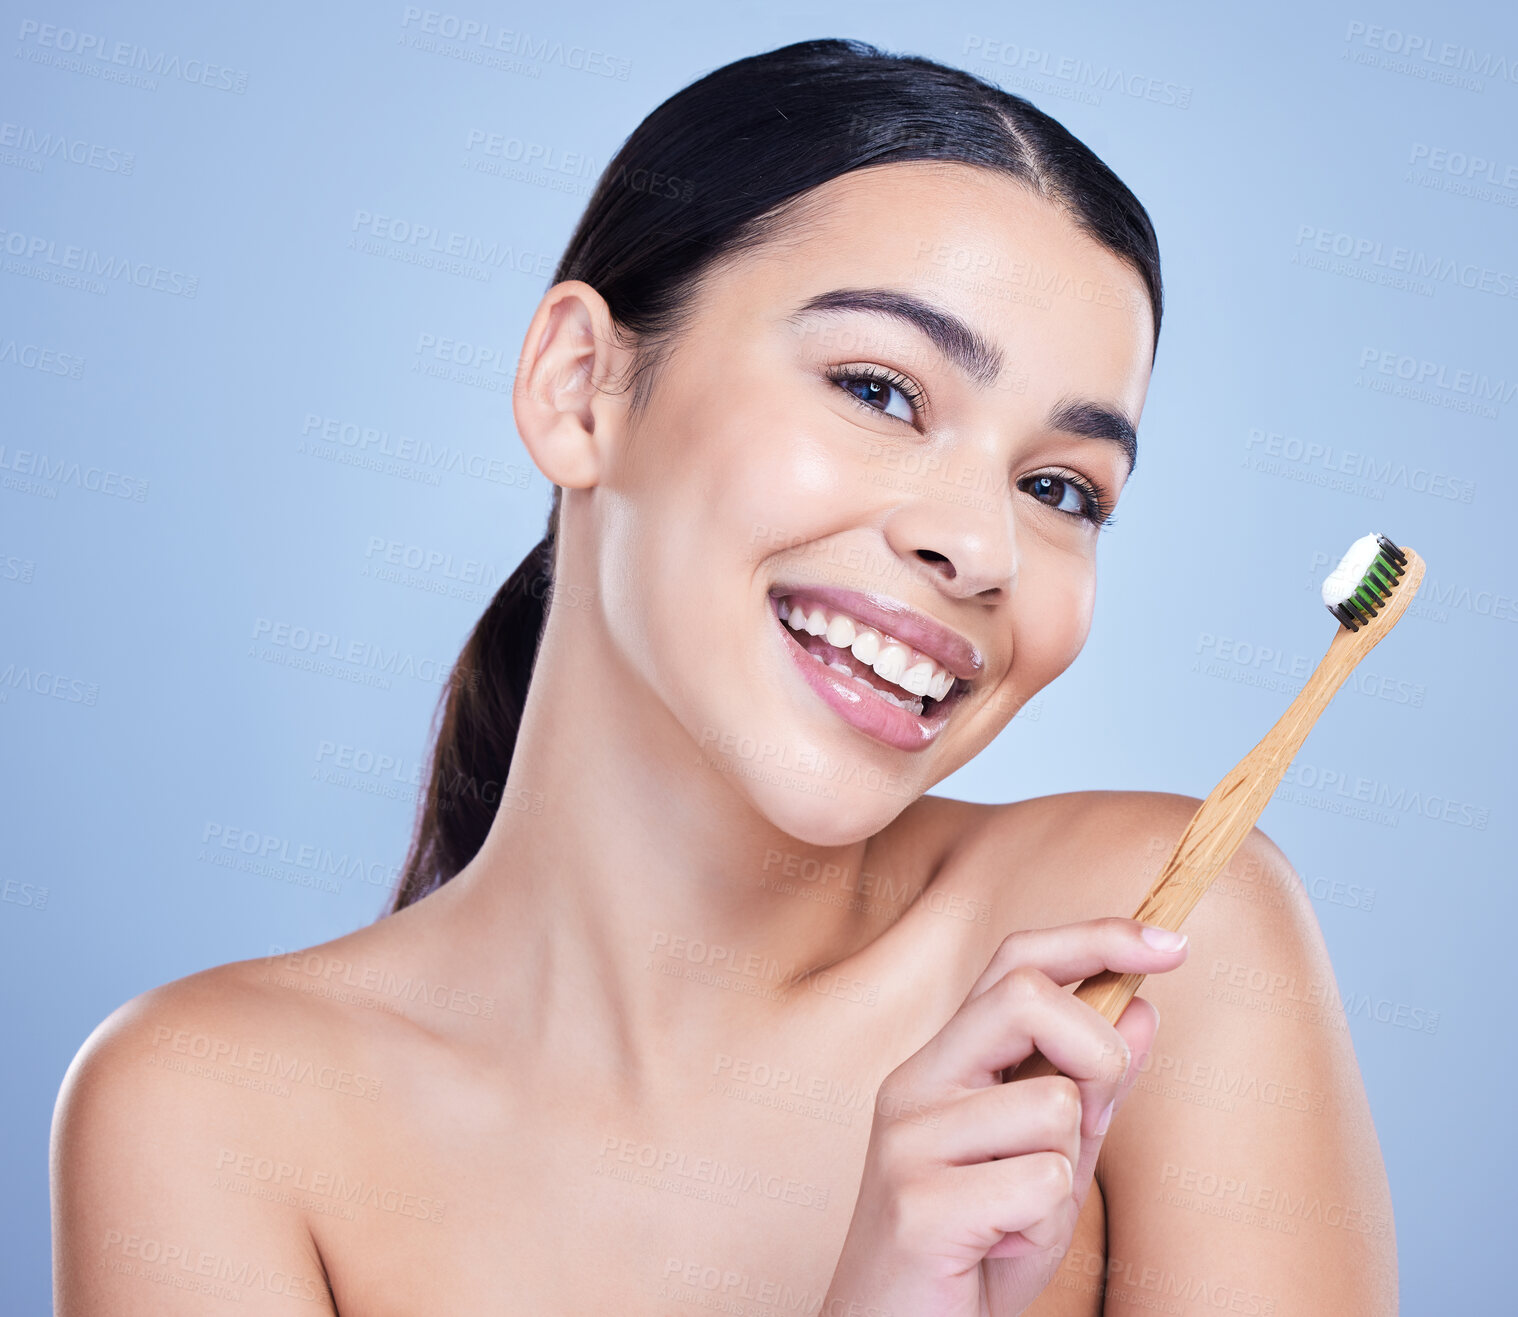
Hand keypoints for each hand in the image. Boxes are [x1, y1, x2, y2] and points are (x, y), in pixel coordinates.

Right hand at [819, 918, 1188, 1316]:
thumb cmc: (974, 1253)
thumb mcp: (1048, 1162)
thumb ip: (1090, 1089)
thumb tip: (1144, 1009)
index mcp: (943, 1063)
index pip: (1015, 961)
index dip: (1096, 938)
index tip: (1172, 946)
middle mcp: (915, 1082)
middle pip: (1025, 995)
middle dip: (1095, 1053)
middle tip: (1087, 1125)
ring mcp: (908, 1139)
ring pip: (1051, 1106)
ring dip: (1066, 1175)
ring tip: (1019, 1219)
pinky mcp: (918, 1204)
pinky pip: (1042, 1184)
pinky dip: (1046, 1229)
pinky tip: (1000, 1250)